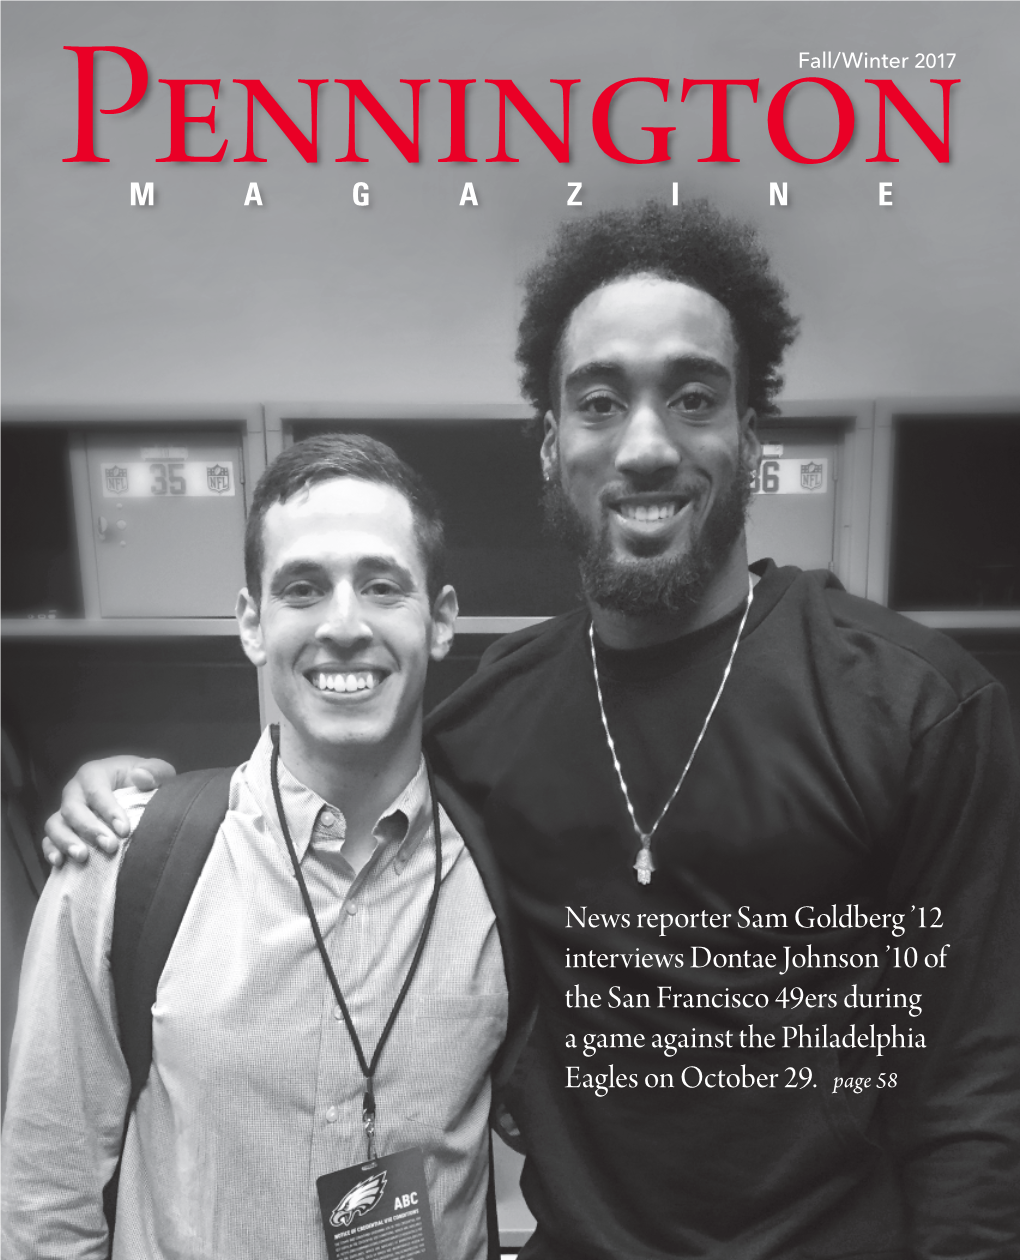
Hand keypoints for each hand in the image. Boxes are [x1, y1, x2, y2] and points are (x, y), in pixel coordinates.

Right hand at [42, 757, 176, 866]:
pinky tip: (60, 863)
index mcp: (94, 774)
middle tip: (110, 846)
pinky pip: (48, 840)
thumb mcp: (157, 772)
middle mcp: (75, 791)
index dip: (109, 811)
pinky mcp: (61, 830)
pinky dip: (51, 851)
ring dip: (66, 841)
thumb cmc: (146, 783)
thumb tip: (141, 776)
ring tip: (82, 857)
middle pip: (73, 809)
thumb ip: (154, 771)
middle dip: (90, 829)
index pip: (97, 791)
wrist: (136, 796)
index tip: (125, 830)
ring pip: (55, 825)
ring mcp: (65, 811)